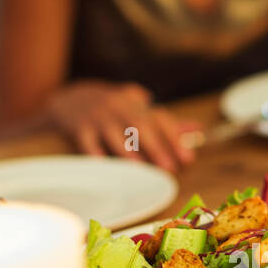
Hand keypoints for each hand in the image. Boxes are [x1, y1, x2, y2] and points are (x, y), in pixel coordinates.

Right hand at [45, 81, 197, 172]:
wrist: (70, 98)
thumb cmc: (112, 108)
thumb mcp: (137, 107)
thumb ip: (165, 120)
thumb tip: (198, 128)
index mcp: (135, 104)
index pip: (160, 119)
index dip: (175, 138)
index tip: (188, 158)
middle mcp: (118, 107)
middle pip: (139, 126)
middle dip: (156, 147)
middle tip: (169, 168)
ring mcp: (98, 117)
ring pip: (114, 133)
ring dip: (128, 151)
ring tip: (141, 169)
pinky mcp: (79, 127)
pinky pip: (87, 141)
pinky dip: (94, 153)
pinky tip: (103, 165)